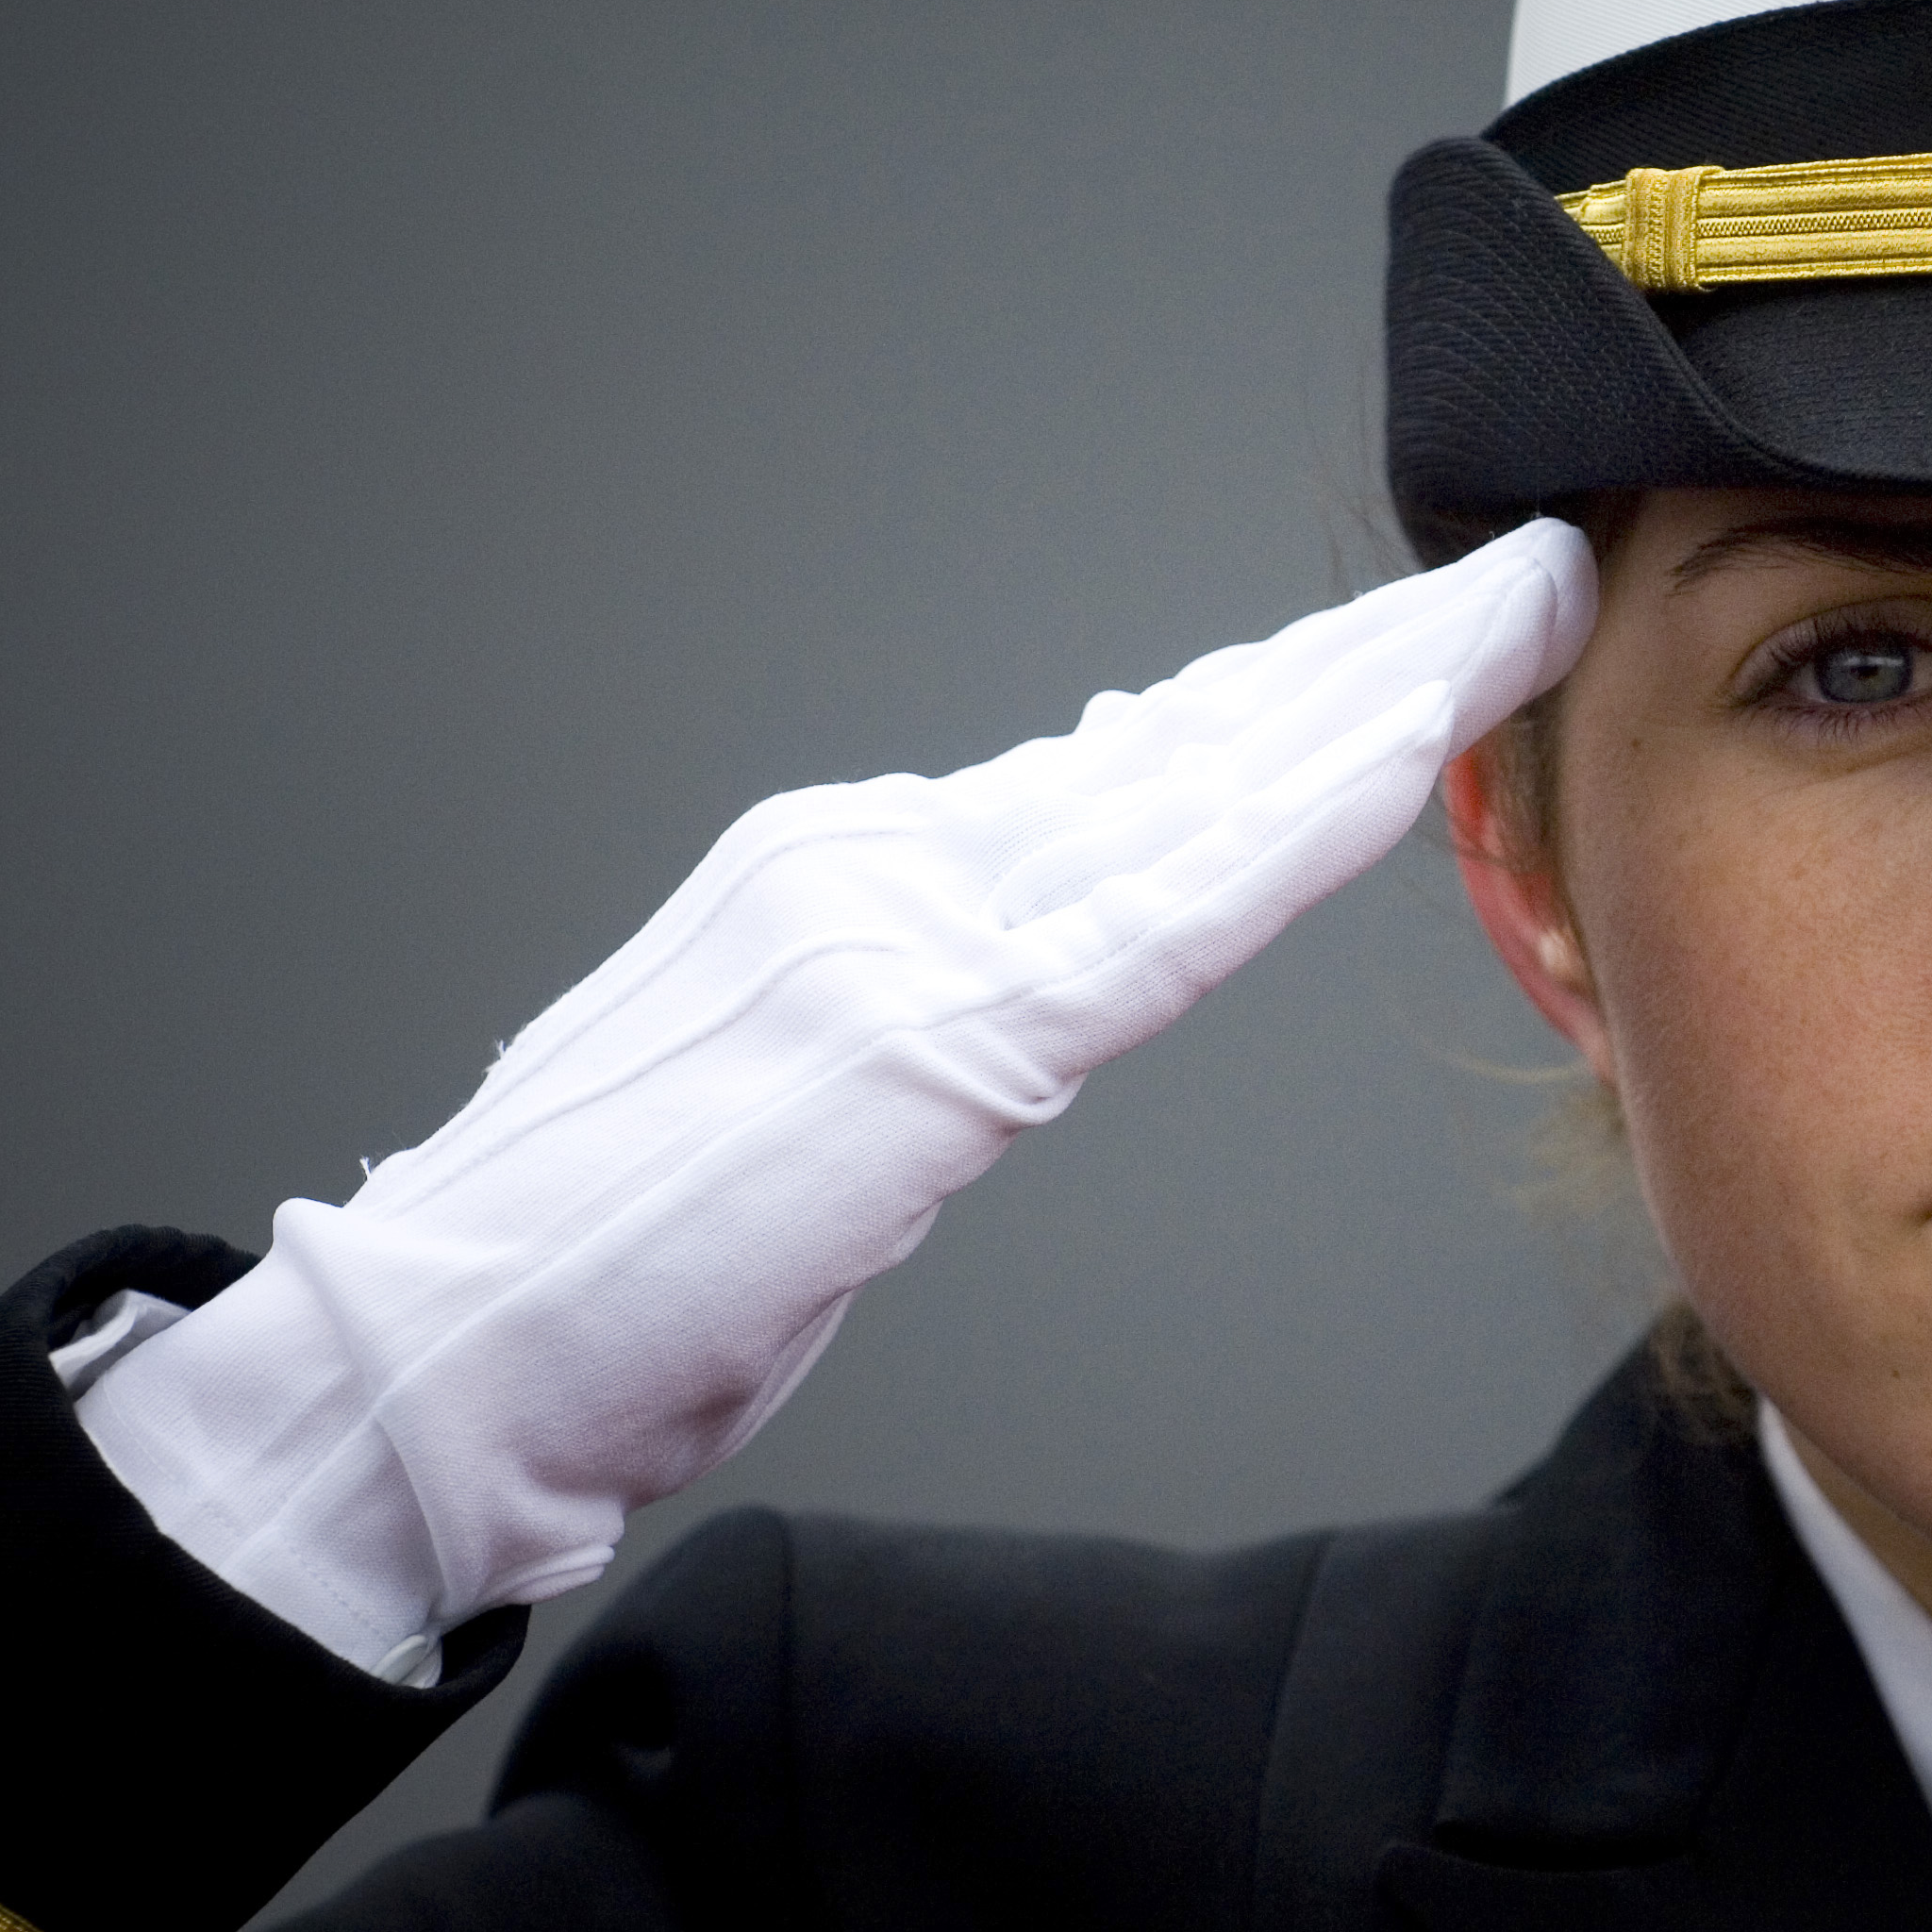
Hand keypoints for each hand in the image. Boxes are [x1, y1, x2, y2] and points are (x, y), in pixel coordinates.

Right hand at [78, 522, 1598, 1672]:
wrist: (432, 1352)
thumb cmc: (591, 1280)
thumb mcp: (783, 1110)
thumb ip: (913, 1024)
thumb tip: (1028, 973)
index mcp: (847, 877)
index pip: (1109, 774)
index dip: (1267, 709)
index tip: (1388, 659)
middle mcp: (883, 861)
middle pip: (1176, 746)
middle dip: (1351, 664)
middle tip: (1496, 579)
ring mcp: (904, 926)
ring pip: (1195, 791)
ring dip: (1368, 700)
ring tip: (1499, 614)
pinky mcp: (931, 1031)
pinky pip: (1169, 914)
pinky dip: (1303, 821)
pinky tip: (1415, 755)